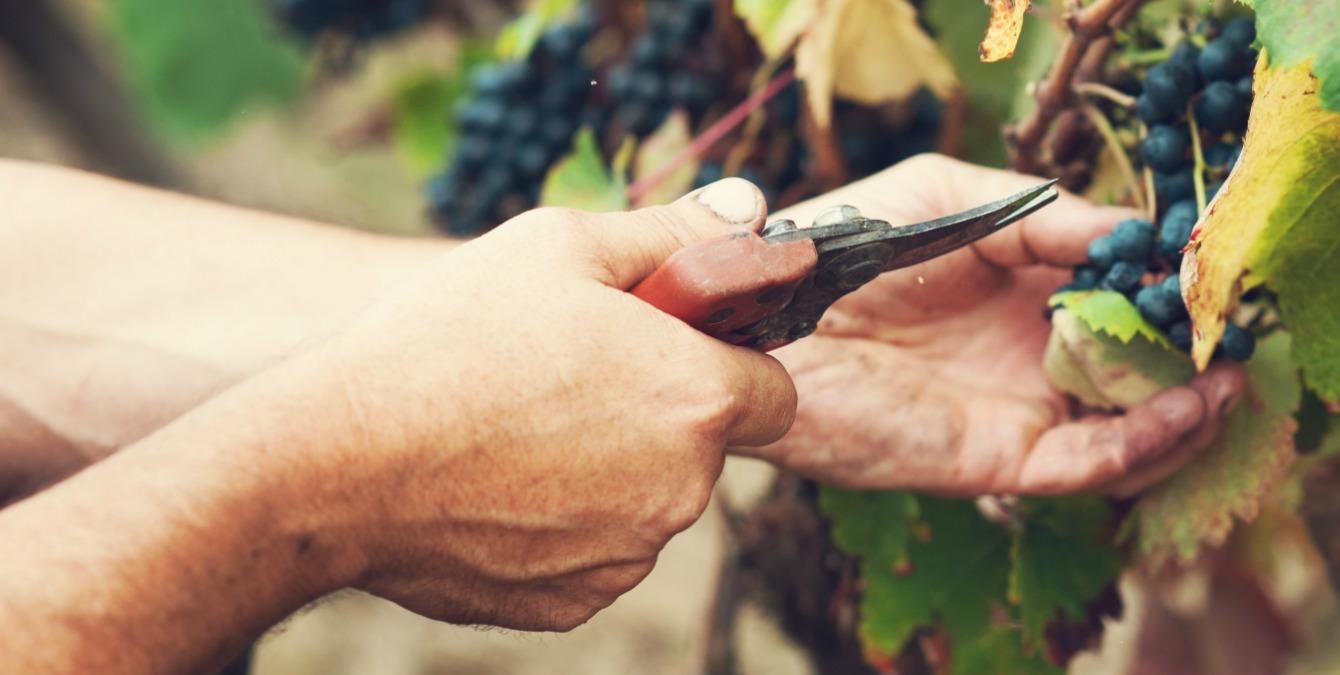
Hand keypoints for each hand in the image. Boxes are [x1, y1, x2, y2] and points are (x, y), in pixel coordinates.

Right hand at [219, 179, 794, 630]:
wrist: (334, 462)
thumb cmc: (446, 341)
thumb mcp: (560, 246)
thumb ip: (672, 234)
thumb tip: (748, 209)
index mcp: (697, 396)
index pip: (773, 393)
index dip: (727, 364)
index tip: (673, 349)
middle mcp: (683, 488)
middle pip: (704, 448)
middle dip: (657, 414)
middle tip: (570, 376)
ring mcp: (628, 554)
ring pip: (645, 503)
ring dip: (607, 470)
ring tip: (514, 428)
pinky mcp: (572, 603)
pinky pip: (590, 554)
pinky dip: (557, 524)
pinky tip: (493, 484)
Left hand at [743, 155, 1245, 496]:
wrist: (771, 320)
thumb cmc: (848, 243)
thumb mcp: (953, 198)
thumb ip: (1044, 215)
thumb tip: (1132, 234)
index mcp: (1029, 288)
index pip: (1124, 292)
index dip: (1173, 285)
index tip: (1217, 267)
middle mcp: (1036, 353)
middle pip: (1142, 366)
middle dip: (1197, 350)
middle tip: (1244, 329)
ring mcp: (1024, 408)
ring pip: (1133, 426)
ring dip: (1191, 407)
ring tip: (1230, 375)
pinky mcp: (1003, 458)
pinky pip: (1093, 462)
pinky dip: (1149, 441)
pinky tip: (1187, 406)